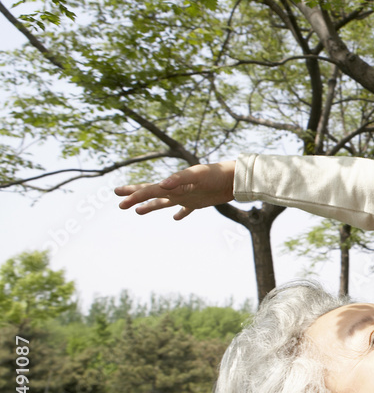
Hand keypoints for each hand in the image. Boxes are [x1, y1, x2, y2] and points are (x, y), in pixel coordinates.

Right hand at [115, 161, 236, 219]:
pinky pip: (186, 210)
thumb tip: (162, 184)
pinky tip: (175, 218)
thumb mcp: (196, 175)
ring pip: (164, 203)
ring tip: (137, 212)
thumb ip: (179, 179)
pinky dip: (180, 214)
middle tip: (119, 202)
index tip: (119, 200)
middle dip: (135, 197)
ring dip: (150, 206)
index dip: (133, 195)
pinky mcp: (198, 202)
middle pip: (151, 194)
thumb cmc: (216, 174)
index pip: (149, 190)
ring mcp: (186, 196)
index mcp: (173, 184)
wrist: (233, 179)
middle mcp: (176, 190)